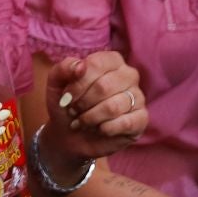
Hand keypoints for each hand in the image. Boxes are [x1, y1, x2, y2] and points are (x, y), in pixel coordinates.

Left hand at [40, 52, 145, 169]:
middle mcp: (128, 75)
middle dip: (82, 103)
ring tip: (83, 121)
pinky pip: (126, 123)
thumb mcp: (56, 84)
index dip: (77, 84)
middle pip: (104, 86)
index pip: (96, 64)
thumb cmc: (66, 105)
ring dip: (90, 118)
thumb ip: (64, 68)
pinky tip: (99, 129)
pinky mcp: (141, 119)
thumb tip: (80, 66)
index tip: (66, 98)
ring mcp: (138, 96)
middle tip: (74, 111)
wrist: (69, 135)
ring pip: (113, 107)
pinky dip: (105, 129)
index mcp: (110, 61)